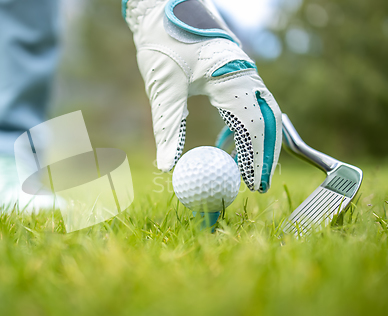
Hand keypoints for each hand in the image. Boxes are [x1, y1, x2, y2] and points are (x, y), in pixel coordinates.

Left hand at [123, 0, 281, 192]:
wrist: (162, 7)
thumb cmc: (163, 40)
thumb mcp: (163, 86)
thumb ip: (167, 126)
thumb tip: (166, 166)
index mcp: (233, 75)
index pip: (253, 125)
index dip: (256, 158)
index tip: (253, 184)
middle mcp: (245, 73)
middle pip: (267, 120)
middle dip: (266, 154)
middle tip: (260, 183)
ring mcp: (242, 71)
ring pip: (262, 112)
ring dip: (259, 142)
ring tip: (250, 170)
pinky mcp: (233, 71)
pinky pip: (248, 104)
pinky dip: (245, 127)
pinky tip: (232, 145)